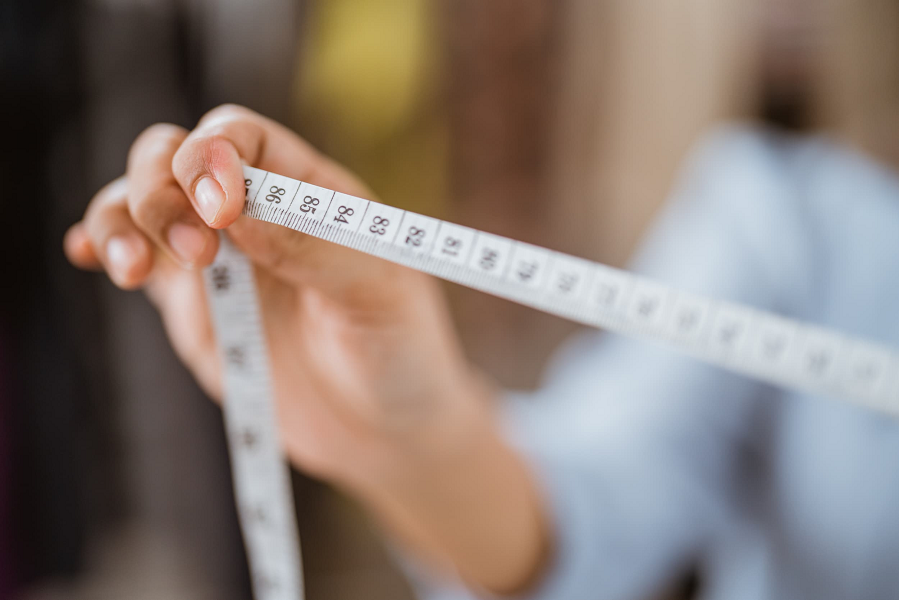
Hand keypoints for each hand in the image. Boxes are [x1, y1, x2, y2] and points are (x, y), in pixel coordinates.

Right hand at [64, 105, 547, 593]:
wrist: (388, 429)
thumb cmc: (402, 352)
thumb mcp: (380, 295)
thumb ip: (316, 249)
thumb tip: (239, 212)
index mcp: (311, 194)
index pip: (242, 139)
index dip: (217, 157)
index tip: (222, 211)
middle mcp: (259, 216)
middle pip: (177, 159)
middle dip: (162, 188)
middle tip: (194, 252)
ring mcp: (223, 261)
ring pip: (144, 205)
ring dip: (123, 219)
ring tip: (131, 269)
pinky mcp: (198, 308)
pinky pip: (141, 262)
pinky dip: (105, 247)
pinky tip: (89, 255)